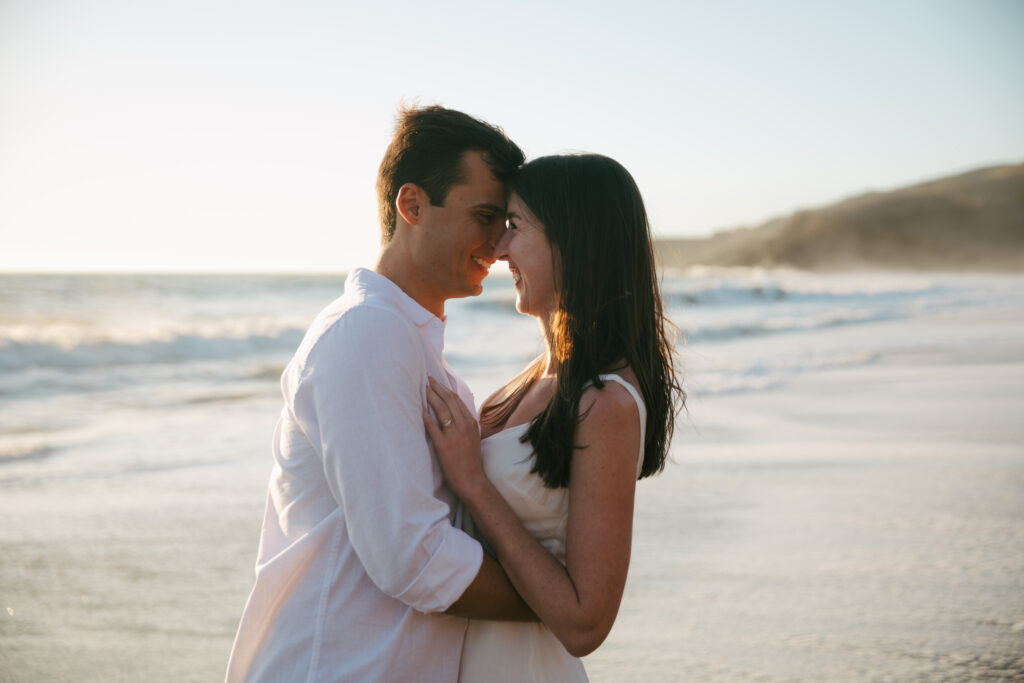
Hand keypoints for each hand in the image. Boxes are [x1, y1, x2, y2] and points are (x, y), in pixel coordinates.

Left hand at [422, 376, 485, 497]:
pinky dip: (424, 414)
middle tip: (428, 380)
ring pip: (441, 409)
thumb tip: (455, 414)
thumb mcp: (473, 438)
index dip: (446, 389)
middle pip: (449, 400)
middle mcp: (464, 426)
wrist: (472, 481)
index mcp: (471, 423)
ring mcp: (454, 435)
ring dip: (431, 396)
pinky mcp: (443, 445)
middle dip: (437, 388)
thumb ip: (465, 426)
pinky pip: (432, 425)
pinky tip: (418, 407)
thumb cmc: (470, 462)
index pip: (457, 400)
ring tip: (423, 388)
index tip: (437, 382)